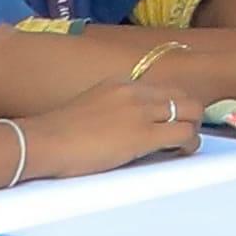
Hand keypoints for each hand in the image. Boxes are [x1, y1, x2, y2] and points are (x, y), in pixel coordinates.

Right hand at [9, 69, 208, 180]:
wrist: (42, 142)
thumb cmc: (57, 133)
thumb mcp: (90, 106)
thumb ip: (113, 109)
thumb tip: (127, 125)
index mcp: (120, 83)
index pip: (163, 88)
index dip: (173, 105)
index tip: (172, 119)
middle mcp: (135, 91)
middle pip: (182, 96)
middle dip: (190, 114)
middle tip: (185, 132)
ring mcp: (140, 111)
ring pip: (190, 111)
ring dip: (193, 128)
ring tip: (185, 144)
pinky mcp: (143, 135)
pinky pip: (183, 134)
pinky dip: (189, 143)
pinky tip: (180, 152)